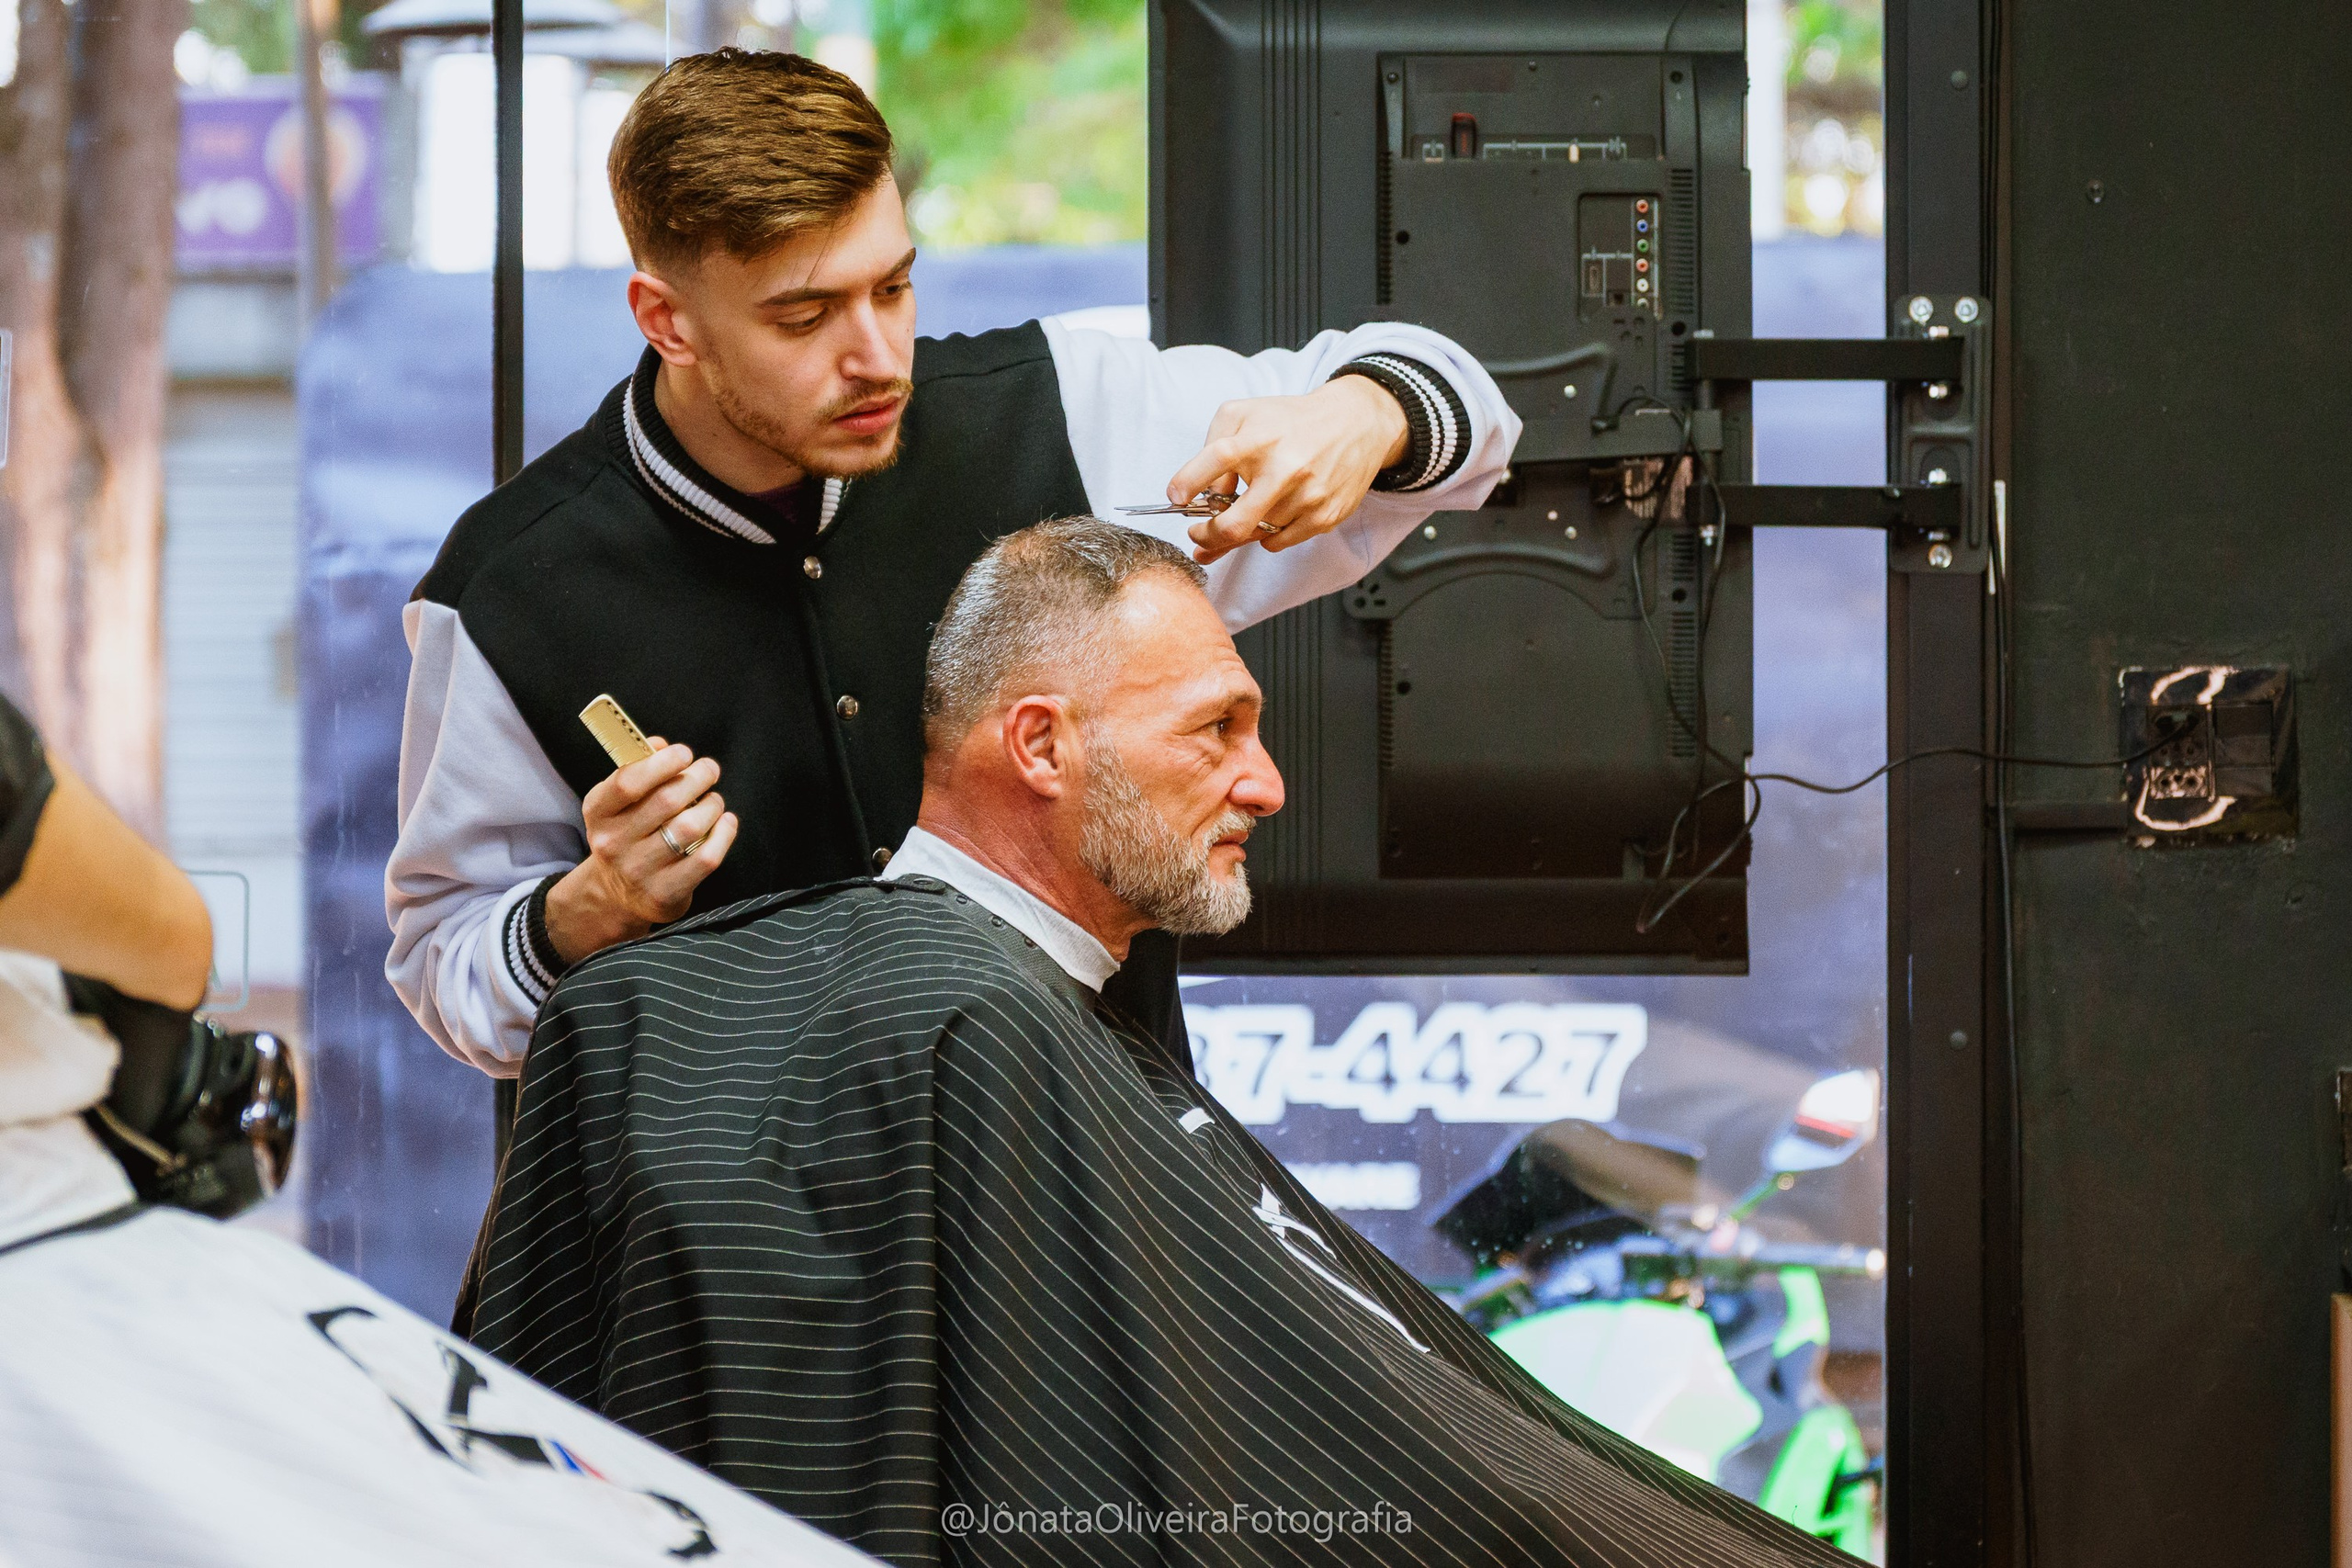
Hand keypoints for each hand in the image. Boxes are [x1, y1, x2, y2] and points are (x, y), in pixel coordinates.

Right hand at [544, 739, 737, 966]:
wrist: (618, 894)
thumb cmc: (627, 834)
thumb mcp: (619, 803)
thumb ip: (639, 769)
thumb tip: (662, 745)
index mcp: (598, 813)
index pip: (628, 782)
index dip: (662, 763)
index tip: (684, 753)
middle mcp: (613, 843)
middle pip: (667, 801)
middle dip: (697, 777)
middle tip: (709, 770)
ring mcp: (639, 871)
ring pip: (689, 827)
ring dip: (712, 805)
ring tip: (714, 800)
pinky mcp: (665, 893)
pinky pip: (706, 857)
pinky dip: (724, 834)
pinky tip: (726, 822)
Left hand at [1165, 374, 1409, 564]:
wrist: (1355, 424)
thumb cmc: (1290, 421)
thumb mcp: (1245, 415)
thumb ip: (1214, 445)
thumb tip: (1204, 495)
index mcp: (1260, 438)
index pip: (1217, 460)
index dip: (1188, 482)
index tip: (1175, 497)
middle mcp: (1285, 468)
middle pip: (1234, 525)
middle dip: (1207, 535)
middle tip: (1198, 532)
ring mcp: (1307, 496)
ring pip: (1255, 536)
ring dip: (1239, 531)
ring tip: (1241, 513)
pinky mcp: (1324, 516)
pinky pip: (1279, 542)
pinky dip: (1267, 534)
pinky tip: (1271, 514)